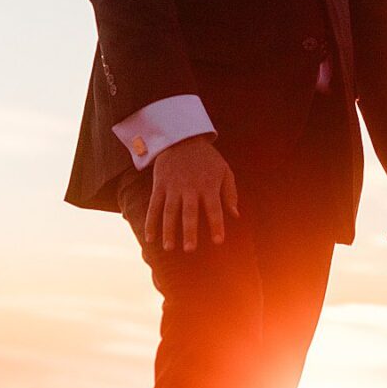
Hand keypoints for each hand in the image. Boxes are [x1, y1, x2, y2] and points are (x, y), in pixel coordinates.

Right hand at [146, 135, 239, 251]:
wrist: (181, 138)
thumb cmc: (207, 159)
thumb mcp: (224, 170)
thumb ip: (230, 193)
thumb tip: (236, 215)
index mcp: (208, 185)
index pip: (214, 208)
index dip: (216, 224)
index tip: (218, 241)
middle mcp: (190, 188)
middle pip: (189, 212)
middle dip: (189, 231)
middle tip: (190, 249)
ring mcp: (172, 187)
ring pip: (169, 211)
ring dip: (168, 230)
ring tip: (169, 248)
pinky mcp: (159, 185)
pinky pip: (154, 206)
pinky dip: (150, 222)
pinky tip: (151, 238)